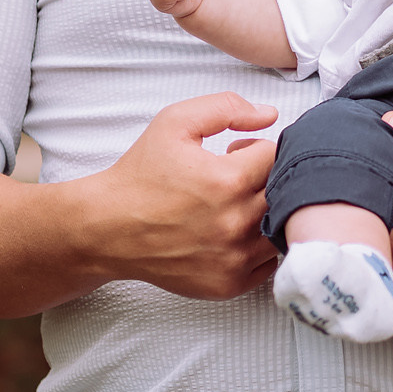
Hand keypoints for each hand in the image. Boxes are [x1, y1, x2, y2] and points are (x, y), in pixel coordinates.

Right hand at [79, 93, 280, 298]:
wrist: (107, 228)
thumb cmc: (140, 175)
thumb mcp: (175, 122)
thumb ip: (226, 108)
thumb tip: (270, 116)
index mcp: (228, 180)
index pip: (277, 156)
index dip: (258, 148)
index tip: (237, 152)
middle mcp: (236, 223)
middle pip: (286, 192)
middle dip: (266, 178)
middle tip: (237, 176)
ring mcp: (235, 258)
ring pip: (282, 228)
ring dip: (267, 212)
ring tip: (236, 203)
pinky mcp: (230, 283)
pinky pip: (269, 262)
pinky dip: (259, 244)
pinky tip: (233, 231)